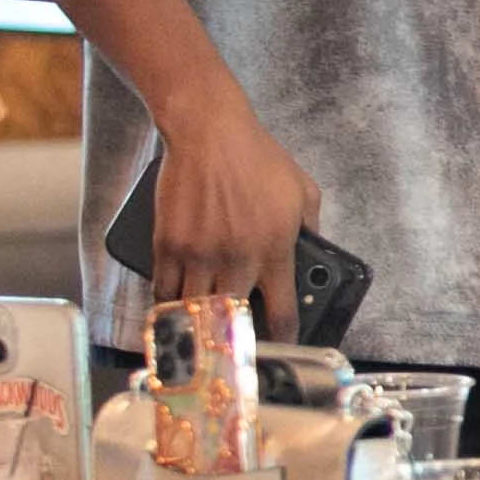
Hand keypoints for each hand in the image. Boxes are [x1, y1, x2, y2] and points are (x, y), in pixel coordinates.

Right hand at [150, 98, 319, 331]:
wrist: (209, 134)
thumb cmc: (258, 159)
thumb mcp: (304, 191)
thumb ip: (313, 228)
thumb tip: (316, 253)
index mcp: (275, 250)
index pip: (282, 312)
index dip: (282, 337)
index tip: (281, 346)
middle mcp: (237, 259)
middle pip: (233, 320)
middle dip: (236, 335)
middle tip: (236, 340)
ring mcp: (199, 254)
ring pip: (195, 311)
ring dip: (199, 323)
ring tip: (203, 329)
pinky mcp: (168, 245)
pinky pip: (164, 291)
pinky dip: (169, 304)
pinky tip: (176, 307)